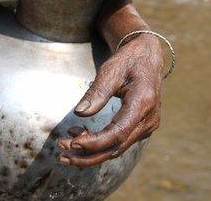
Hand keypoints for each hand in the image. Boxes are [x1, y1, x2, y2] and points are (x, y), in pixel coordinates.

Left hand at [58, 35, 161, 165]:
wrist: (147, 56)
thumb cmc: (128, 60)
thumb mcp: (111, 70)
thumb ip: (97, 92)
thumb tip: (79, 112)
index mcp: (143, 102)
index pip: (118, 132)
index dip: (95, 142)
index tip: (72, 143)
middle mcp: (149, 119)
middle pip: (117, 147)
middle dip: (88, 154)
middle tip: (62, 155)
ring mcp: (147, 126)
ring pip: (117, 149)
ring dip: (91, 152)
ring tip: (65, 146)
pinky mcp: (141, 128)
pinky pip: (120, 142)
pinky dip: (99, 144)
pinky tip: (79, 136)